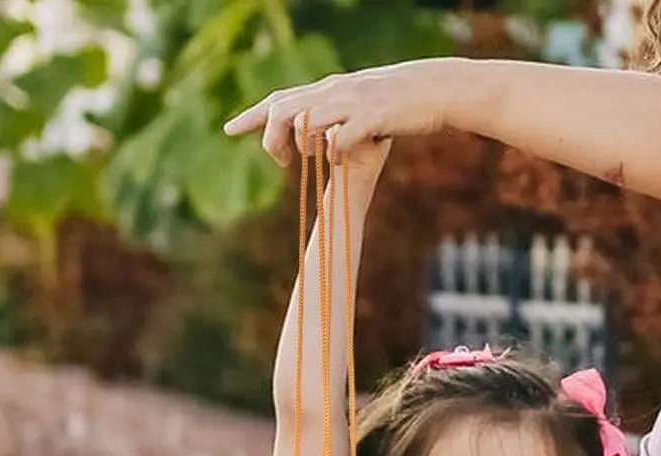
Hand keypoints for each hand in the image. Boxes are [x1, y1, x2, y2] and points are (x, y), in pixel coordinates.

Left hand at [224, 60, 455, 164]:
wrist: (433, 88)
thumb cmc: (398, 102)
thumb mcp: (358, 106)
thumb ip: (334, 119)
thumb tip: (316, 138)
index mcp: (327, 90)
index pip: (279, 100)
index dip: (252, 115)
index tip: (228, 129)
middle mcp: (332, 92)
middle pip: (284, 110)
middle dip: (271, 137)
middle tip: (281, 162)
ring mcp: (351, 104)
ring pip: (307, 120)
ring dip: (300, 143)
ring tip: (307, 158)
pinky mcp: (371, 118)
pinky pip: (342, 137)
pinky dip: (333, 151)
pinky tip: (337, 159)